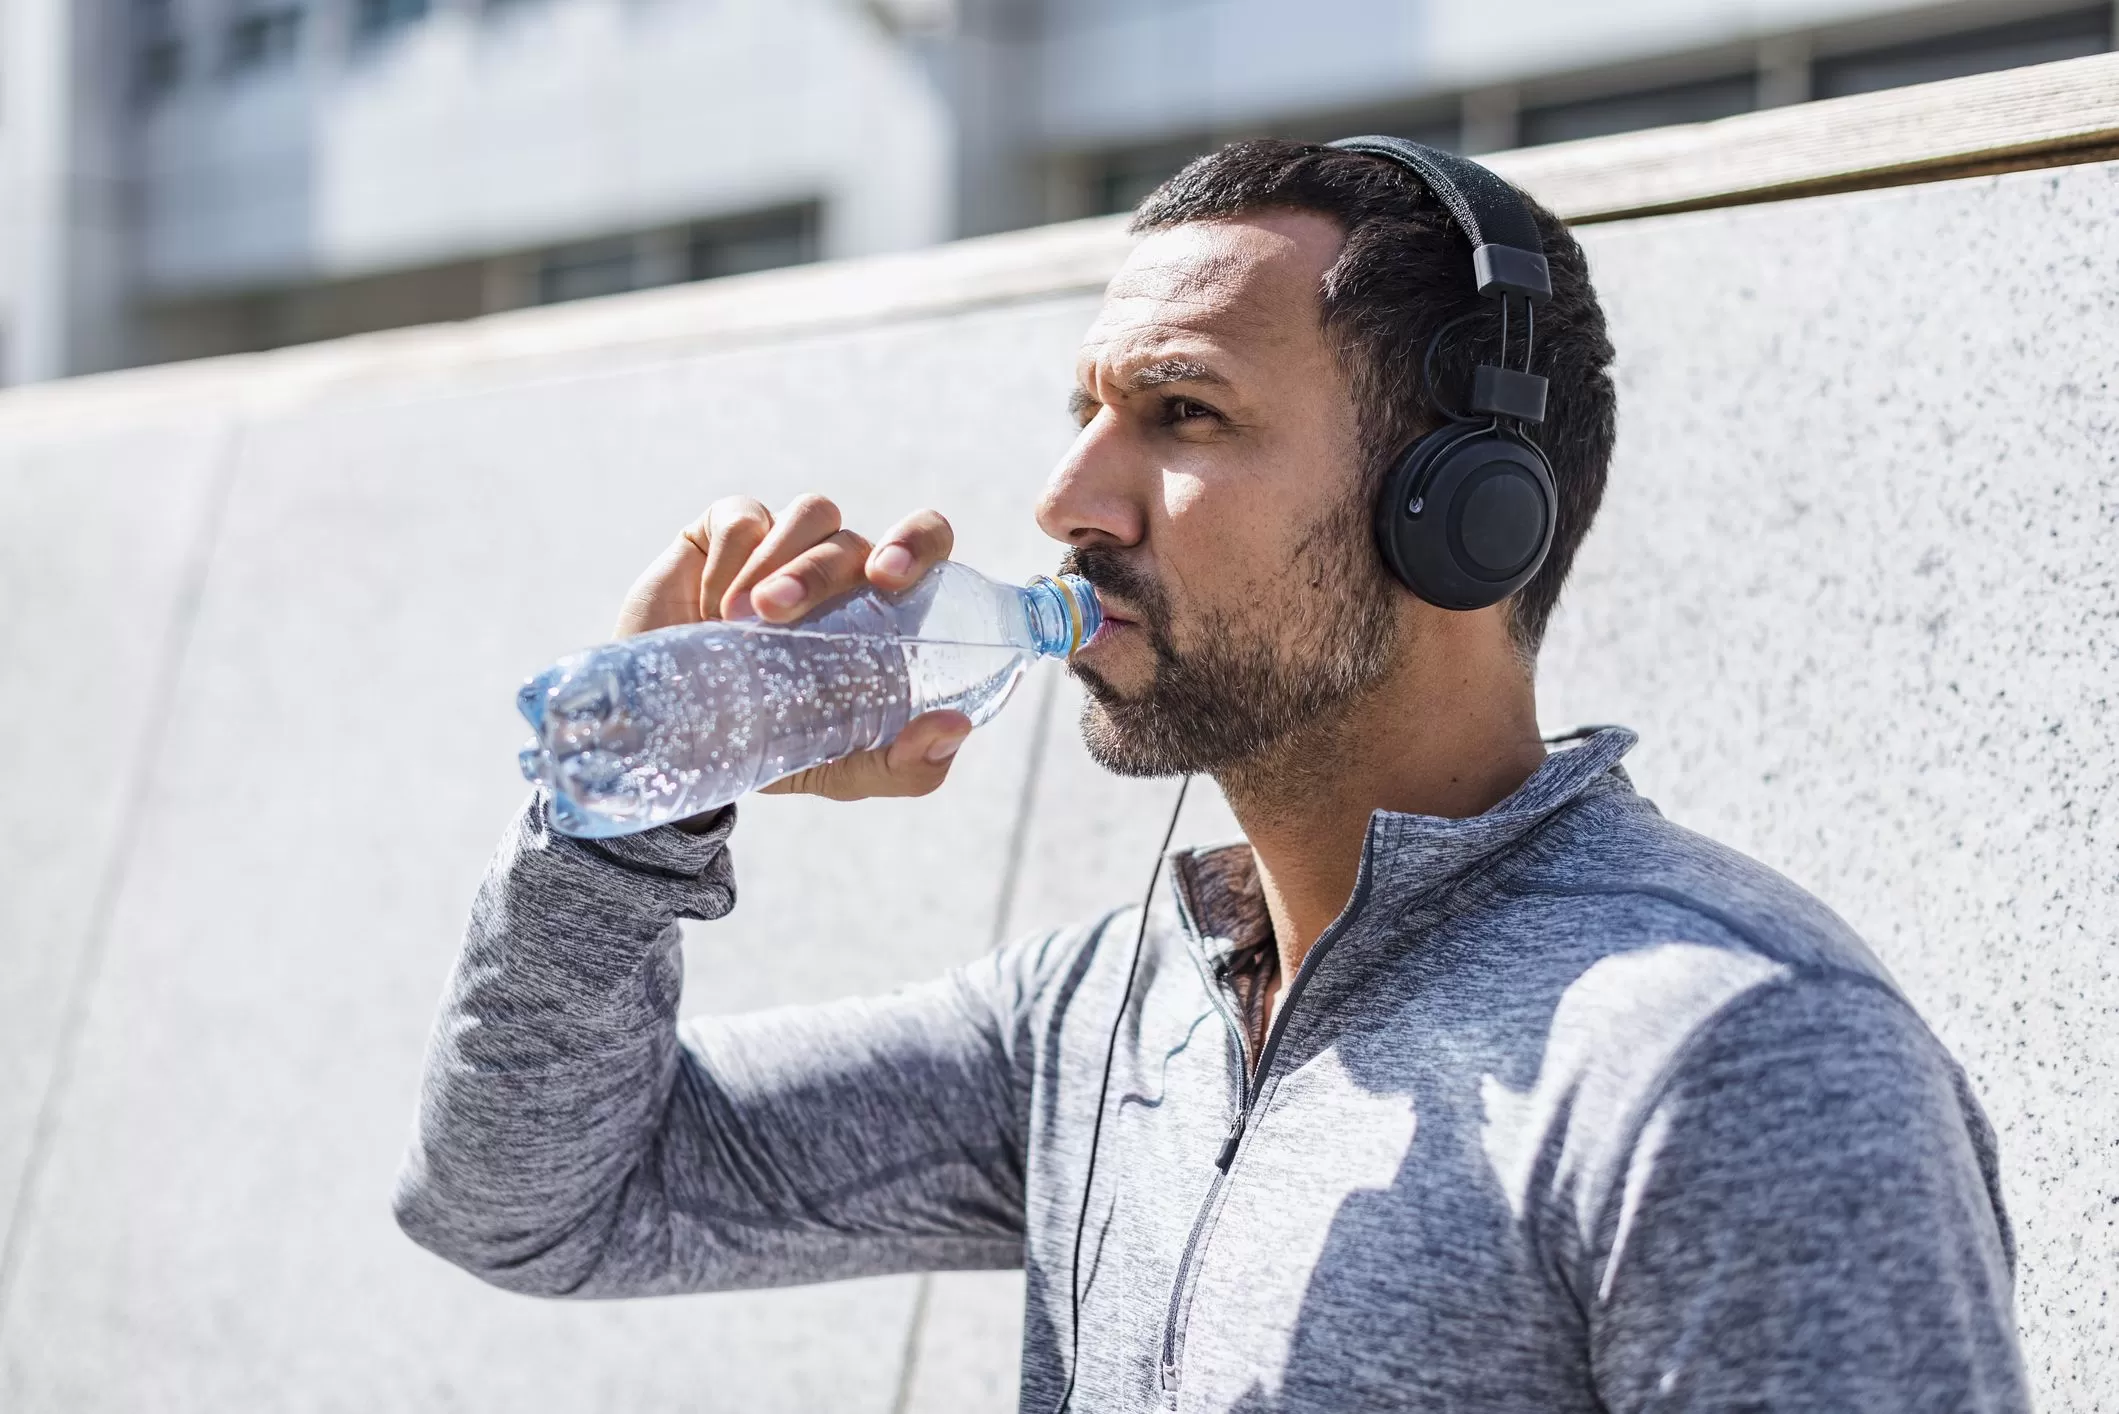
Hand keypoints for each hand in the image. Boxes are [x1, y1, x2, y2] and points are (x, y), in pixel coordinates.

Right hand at [614, 494, 972, 801]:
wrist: (680, 741)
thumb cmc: (779, 746)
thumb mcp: (846, 770)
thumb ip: (909, 765)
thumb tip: (955, 728)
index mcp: (885, 609)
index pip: (926, 543)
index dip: (917, 542)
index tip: (888, 578)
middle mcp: (844, 568)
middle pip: (859, 536)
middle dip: (825, 566)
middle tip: (783, 607)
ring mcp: (787, 543)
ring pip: (807, 518)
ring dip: (775, 567)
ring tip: (739, 622)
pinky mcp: (728, 531)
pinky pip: (744, 519)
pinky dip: (729, 560)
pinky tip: (711, 607)